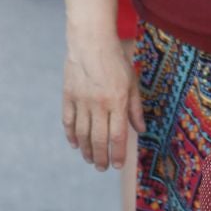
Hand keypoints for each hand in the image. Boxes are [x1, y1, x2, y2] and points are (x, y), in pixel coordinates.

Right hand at [62, 33, 144, 170]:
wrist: (91, 41)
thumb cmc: (115, 60)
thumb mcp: (132, 82)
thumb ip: (135, 108)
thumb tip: (141, 130)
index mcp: (117, 101)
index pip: (117, 135)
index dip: (118, 153)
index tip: (118, 165)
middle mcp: (98, 104)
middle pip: (99, 139)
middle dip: (101, 158)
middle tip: (101, 168)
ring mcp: (81, 101)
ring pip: (82, 134)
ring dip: (86, 150)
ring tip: (90, 160)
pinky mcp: (68, 96)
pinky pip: (68, 122)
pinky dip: (71, 136)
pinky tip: (75, 144)